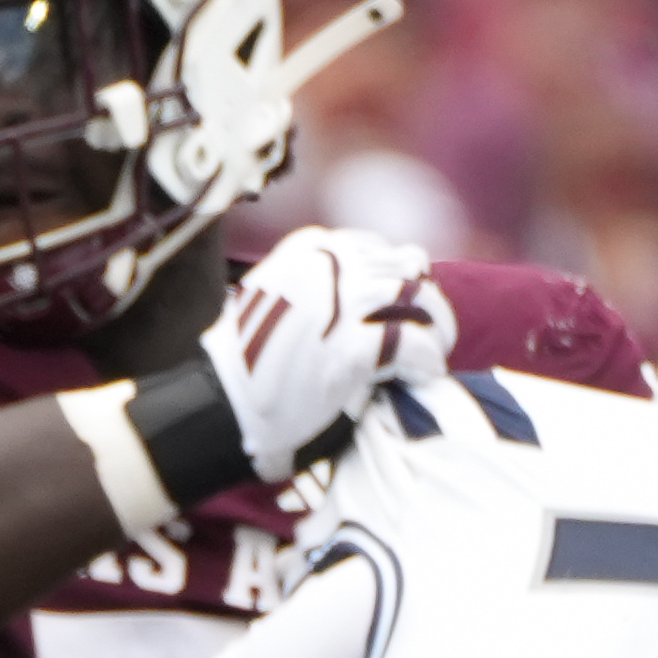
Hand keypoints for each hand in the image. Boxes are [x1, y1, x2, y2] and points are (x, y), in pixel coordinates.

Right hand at [199, 227, 451, 477]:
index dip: (394, 274)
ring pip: (417, 298)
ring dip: (438, 325)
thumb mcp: (276, 300)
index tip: (398, 305)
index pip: (373, 246)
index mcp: (302, 253)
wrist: (219, 411)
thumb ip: (322, 283)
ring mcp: (337, 307)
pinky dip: (427, 358)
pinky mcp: (349, 350)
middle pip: (403, 267)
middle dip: (424, 299)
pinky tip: (424, 373)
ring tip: (437, 350)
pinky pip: (412, 342)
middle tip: (434, 329)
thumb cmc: (248, 366)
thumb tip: (394, 272)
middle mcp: (323, 269)